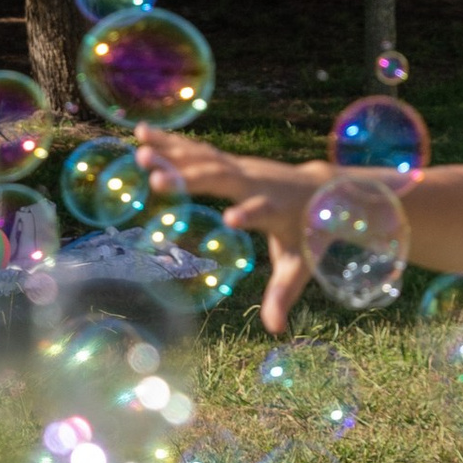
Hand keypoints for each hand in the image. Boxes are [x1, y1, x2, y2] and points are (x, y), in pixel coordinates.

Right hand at [135, 127, 326, 332]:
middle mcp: (256, 182)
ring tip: (140, 149)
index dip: (249, 214)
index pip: (262, 211)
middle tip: (155, 178)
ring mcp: (242, 167)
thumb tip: (275, 329)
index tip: (231, 219)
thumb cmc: (310, 230)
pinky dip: (171, 142)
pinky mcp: (230, 162)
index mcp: (275, 208)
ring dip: (172, 152)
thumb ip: (284, 293)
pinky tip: (143, 132)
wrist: (322, 187)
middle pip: (221, 177)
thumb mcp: (300, 264)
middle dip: (191, 177)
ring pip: (204, 157)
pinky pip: (198, 151)